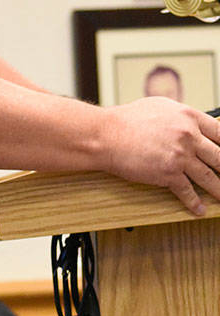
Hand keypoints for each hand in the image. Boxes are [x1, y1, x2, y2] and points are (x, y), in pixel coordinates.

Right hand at [102, 96, 219, 215]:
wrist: (107, 135)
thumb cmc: (127, 120)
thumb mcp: (160, 107)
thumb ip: (181, 116)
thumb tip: (191, 123)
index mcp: (188, 117)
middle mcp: (188, 136)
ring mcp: (180, 156)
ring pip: (209, 177)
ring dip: (218, 190)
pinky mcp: (168, 174)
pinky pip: (187, 191)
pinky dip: (194, 203)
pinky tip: (199, 209)